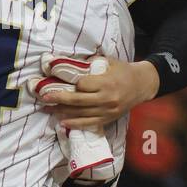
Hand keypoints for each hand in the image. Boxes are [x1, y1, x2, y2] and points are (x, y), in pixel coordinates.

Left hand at [33, 54, 158, 129]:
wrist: (142, 85)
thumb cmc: (123, 71)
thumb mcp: (109, 62)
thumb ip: (91, 64)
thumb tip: (69, 64)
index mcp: (107, 83)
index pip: (84, 86)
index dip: (73, 84)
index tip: (63, 81)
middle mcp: (107, 99)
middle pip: (78, 101)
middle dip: (59, 99)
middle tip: (44, 98)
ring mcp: (107, 111)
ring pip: (81, 114)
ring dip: (63, 112)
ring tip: (48, 109)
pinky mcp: (108, 119)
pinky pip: (89, 124)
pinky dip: (75, 124)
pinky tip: (62, 122)